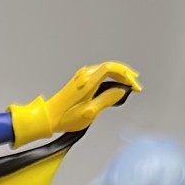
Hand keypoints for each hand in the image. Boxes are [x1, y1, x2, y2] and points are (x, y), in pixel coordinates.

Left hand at [11, 62, 141, 144]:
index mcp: (88, 81)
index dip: (126, 74)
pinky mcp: (79, 81)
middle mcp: (84, 76)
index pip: (111, 68)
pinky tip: (114, 83)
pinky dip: (109, 77)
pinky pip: (99, 74)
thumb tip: (120, 91)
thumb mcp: (90, 112)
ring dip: (118, 75)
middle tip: (135, 82)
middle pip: (110, 67)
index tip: (134, 84)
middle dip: (125, 73)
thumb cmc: (65, 117)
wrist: (48, 117)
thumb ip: (107, 99)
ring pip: (105, 69)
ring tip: (128, 82)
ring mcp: (81, 77)